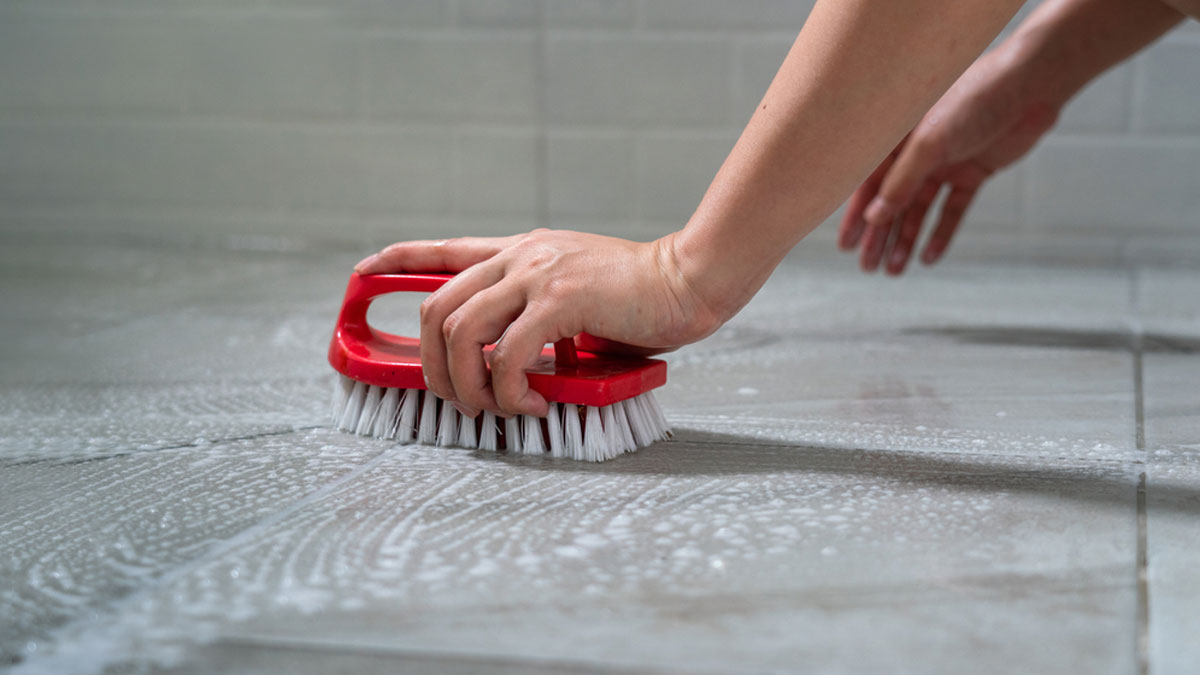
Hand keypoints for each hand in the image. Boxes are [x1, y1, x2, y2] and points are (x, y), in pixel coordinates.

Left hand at [354, 230, 719, 417]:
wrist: (688, 280)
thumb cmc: (639, 297)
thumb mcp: (575, 292)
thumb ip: (538, 312)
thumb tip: (509, 361)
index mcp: (521, 251)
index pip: (442, 249)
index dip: (395, 260)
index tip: (362, 273)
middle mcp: (520, 256)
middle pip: (435, 307)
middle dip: (431, 366)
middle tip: (461, 401)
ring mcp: (538, 274)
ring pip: (460, 332)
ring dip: (468, 385)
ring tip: (500, 409)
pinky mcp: (561, 299)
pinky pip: (509, 354)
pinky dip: (512, 389)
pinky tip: (536, 402)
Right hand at [838, 42, 1059, 273]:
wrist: (1030, 86)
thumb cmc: (974, 100)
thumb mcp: (930, 143)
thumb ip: (901, 182)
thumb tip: (874, 217)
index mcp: (898, 138)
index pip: (869, 183)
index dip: (856, 215)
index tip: (845, 245)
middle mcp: (918, 152)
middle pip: (892, 202)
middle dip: (879, 236)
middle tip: (867, 267)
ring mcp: (945, 164)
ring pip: (919, 210)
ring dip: (906, 239)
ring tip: (894, 270)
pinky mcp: (972, 173)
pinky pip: (951, 209)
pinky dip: (941, 233)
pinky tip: (929, 258)